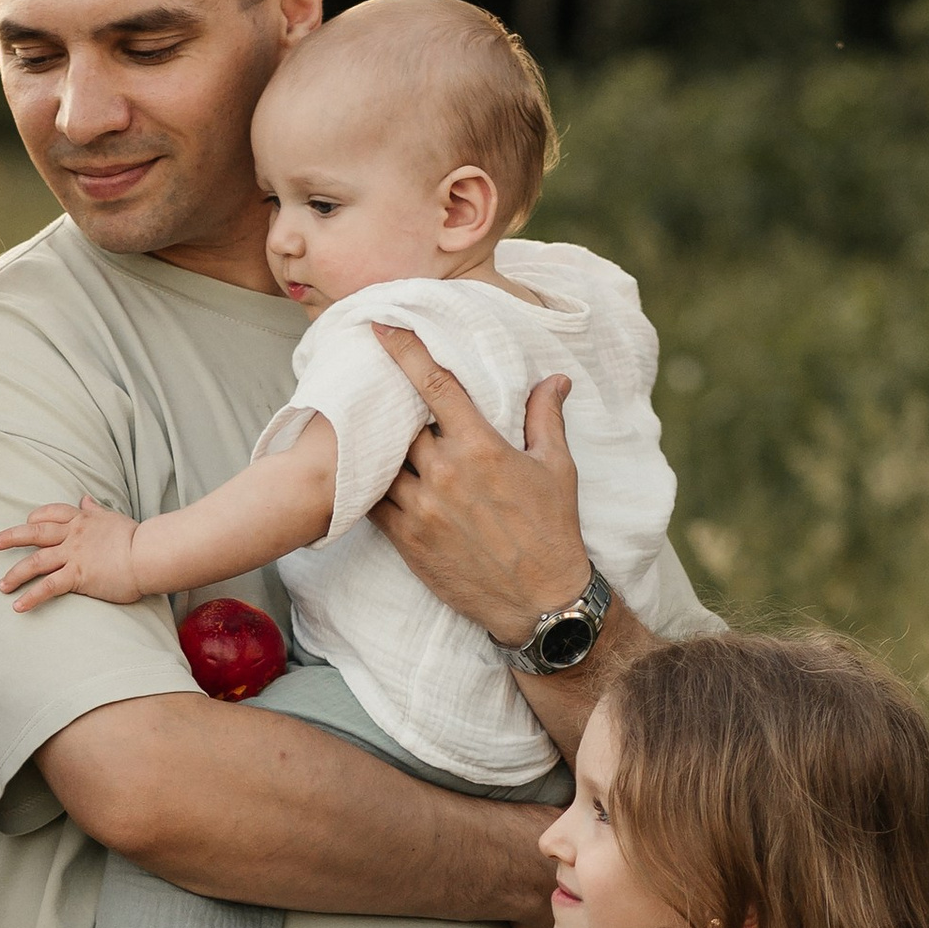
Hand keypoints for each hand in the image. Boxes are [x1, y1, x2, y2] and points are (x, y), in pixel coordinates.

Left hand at [0, 497, 150, 607]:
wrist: (149, 554)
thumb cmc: (137, 538)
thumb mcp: (113, 518)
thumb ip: (96, 510)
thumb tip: (86, 499)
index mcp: (82, 520)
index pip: (51, 513)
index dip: (35, 518)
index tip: (27, 522)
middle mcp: (73, 535)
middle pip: (35, 533)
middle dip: (11, 537)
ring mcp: (73, 555)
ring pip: (35, 562)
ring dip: (15, 574)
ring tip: (2, 586)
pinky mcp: (78, 576)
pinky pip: (48, 587)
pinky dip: (31, 597)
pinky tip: (19, 606)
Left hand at [368, 333, 590, 643]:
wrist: (539, 600)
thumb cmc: (553, 530)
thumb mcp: (558, 468)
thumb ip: (546, 417)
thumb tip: (555, 380)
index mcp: (481, 447)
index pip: (435, 385)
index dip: (405, 351)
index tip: (381, 327)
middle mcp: (445, 473)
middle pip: (401, 422)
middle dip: (395, 408)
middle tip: (386, 395)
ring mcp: (420, 508)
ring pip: (382, 461)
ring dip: (381, 448)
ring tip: (376, 437)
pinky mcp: (406, 540)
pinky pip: (373, 503)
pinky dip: (370, 486)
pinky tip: (371, 477)